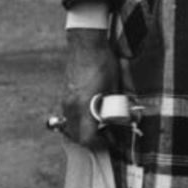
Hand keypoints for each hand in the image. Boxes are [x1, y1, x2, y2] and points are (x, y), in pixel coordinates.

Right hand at [56, 27, 122, 145]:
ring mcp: (66, 100)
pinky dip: (79, 121)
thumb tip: (123, 121)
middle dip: (91, 140)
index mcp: (84, 106)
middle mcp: (71, 106)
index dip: (99, 144)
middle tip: (106, 136)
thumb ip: (116, 108)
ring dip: (84, 131)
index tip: (110, 141)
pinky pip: (69, 116)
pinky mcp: (64, 95)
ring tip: (98, 126)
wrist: (87, 44)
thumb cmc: (103, 63)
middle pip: (77, 136)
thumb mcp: (115, 87)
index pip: (87, 138)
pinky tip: (90, 115)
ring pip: (71, 127)